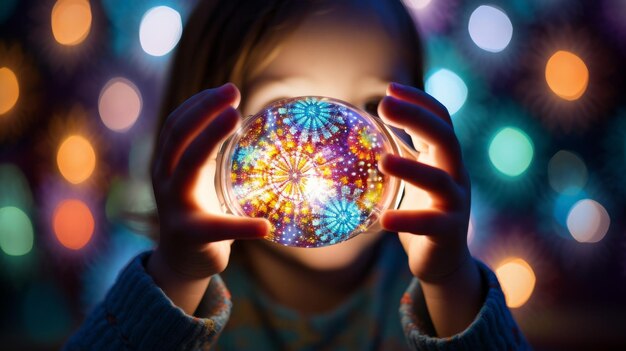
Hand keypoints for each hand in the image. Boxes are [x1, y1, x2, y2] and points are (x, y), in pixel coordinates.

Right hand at [147, 83, 269, 313]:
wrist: (182, 261)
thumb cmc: (197, 211)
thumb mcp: (198, 177)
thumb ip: (209, 152)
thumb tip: (238, 116)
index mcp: (167, 165)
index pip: (177, 124)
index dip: (199, 103)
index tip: (227, 90)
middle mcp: (164, 180)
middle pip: (178, 134)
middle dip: (204, 108)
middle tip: (233, 92)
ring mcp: (174, 206)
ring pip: (188, 164)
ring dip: (212, 137)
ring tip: (238, 118)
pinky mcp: (190, 234)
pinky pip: (218, 227)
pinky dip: (243, 226)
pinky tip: (265, 226)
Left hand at [378, 82, 479, 335]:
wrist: (443, 260)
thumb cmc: (422, 211)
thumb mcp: (414, 177)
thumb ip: (401, 152)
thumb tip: (369, 125)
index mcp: (445, 158)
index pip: (441, 120)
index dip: (419, 101)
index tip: (391, 89)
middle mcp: (456, 175)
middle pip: (445, 138)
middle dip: (417, 118)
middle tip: (384, 105)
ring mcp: (455, 203)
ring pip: (439, 180)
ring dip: (412, 168)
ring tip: (383, 161)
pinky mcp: (449, 232)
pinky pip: (430, 224)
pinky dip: (406, 220)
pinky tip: (383, 219)